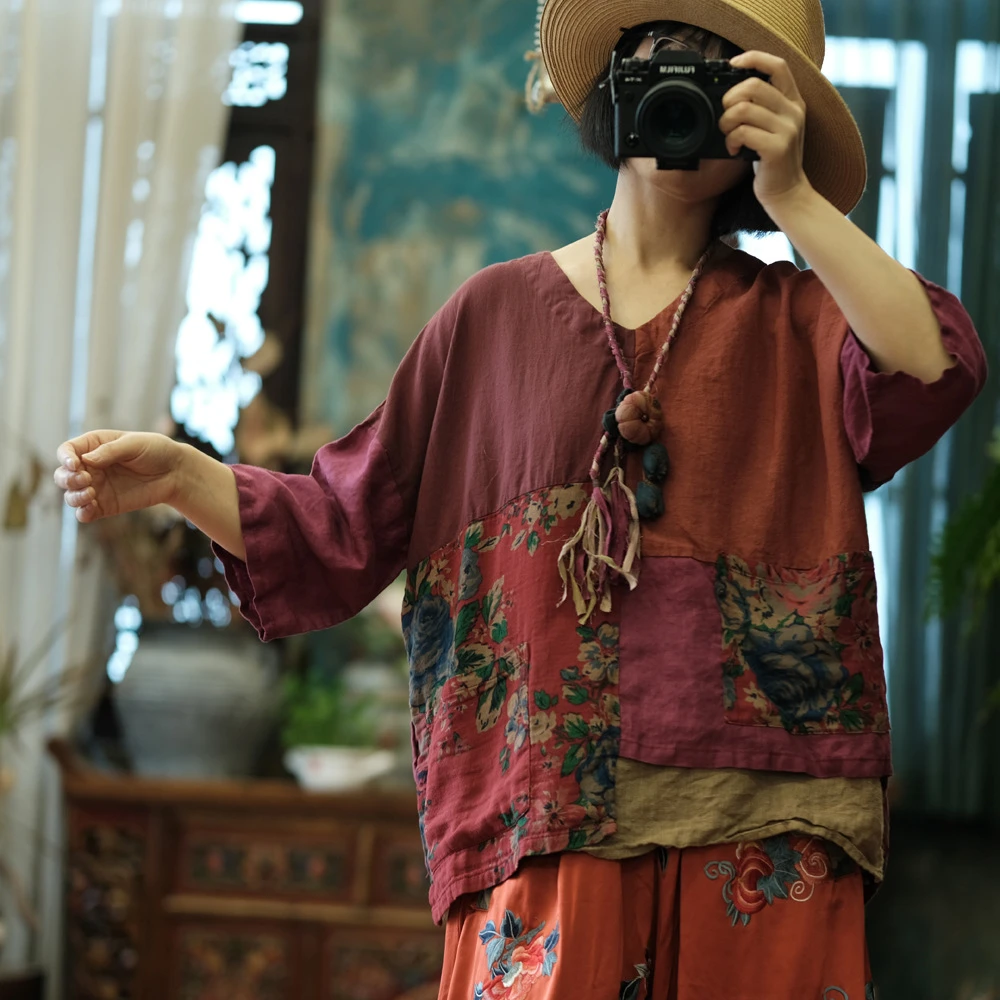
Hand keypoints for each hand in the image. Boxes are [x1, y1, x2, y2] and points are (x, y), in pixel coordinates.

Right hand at [54, 431, 183, 522]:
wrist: (175, 473)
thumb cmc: (155, 451)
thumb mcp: (134, 444)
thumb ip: (110, 451)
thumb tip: (86, 460)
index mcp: (93, 446)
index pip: (67, 451)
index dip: (65, 458)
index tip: (75, 464)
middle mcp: (90, 467)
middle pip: (63, 475)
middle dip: (67, 479)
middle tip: (86, 479)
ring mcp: (96, 487)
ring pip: (71, 495)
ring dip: (74, 496)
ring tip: (91, 493)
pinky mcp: (105, 505)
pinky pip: (85, 513)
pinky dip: (82, 513)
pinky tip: (91, 508)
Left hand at [719, 51, 812, 210]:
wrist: (787, 193)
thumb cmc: (772, 160)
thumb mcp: (772, 127)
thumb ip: (761, 106)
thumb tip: (731, 90)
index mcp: (793, 101)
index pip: (777, 65)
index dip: (753, 58)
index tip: (732, 65)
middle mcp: (794, 111)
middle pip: (753, 85)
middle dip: (728, 99)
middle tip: (724, 118)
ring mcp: (788, 129)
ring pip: (744, 109)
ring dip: (726, 122)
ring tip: (728, 136)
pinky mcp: (777, 148)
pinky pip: (743, 132)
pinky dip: (731, 140)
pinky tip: (733, 150)